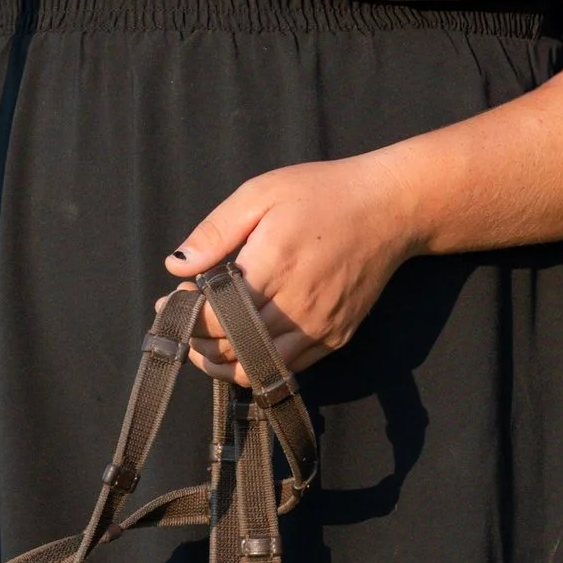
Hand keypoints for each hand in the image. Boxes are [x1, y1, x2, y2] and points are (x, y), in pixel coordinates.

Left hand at [165, 147, 423, 375]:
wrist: (391, 208)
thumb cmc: (322, 193)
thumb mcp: (261, 193)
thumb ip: (215, 232)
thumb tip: (175, 267)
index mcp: (273, 267)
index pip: (214, 317)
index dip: (185, 316)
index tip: (171, 301)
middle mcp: (298, 307)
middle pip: (230, 347)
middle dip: (196, 339)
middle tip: (182, 320)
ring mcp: (320, 329)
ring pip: (257, 369)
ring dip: (223, 361)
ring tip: (204, 340)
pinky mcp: (336, 339)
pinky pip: (287, 369)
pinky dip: (256, 363)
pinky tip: (241, 342)